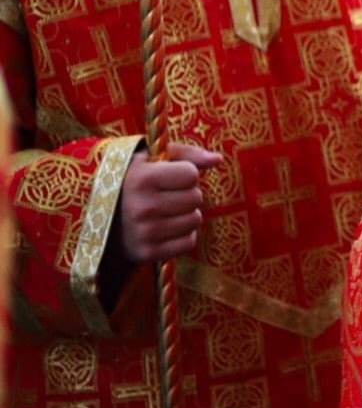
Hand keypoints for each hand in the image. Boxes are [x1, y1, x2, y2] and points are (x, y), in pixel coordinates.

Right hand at [118, 142, 220, 263]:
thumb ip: (187, 154)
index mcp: (141, 179)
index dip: (185, 173)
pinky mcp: (147, 253)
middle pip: (196, 198)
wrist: (98, 217)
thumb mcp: (151, 158)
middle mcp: (142, 207)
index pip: (191, 174)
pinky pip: (188, 242)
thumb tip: (218, 159)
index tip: (168, 175)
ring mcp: (144, 232)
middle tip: (166, 195)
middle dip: (186, 194)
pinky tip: (167, 228)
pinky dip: (183, 235)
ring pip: (195, 220)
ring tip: (166, 211)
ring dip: (187, 214)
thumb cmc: (133, 179)